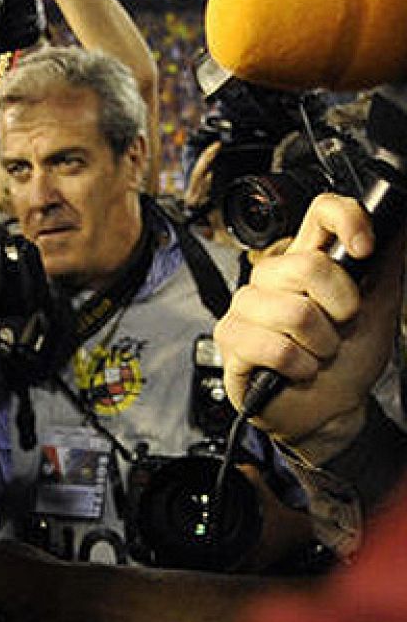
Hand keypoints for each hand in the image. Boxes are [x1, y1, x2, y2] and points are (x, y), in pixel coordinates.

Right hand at [214, 193, 404, 462]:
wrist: (331, 409)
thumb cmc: (349, 359)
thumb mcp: (380, 307)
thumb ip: (385, 265)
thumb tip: (400, 226)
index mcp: (308, 261)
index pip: (320, 212)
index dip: (345, 220)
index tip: (363, 248)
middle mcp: (272, 277)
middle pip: (307, 265)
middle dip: (339, 309)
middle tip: (337, 329)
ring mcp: (247, 307)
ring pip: (294, 311)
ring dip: (320, 345)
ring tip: (315, 354)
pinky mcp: (231, 339)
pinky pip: (276, 347)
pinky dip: (299, 366)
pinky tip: (296, 370)